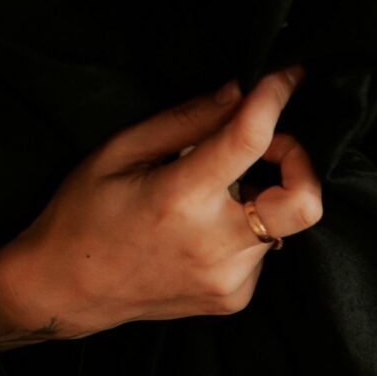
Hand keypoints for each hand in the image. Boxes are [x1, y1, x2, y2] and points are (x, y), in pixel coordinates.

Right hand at [0, 69, 321, 347]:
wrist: (71, 290)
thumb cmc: (86, 214)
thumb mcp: (121, 151)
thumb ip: (187, 121)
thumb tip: (238, 94)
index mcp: (181, 198)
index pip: (250, 140)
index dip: (275, 99)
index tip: (287, 78)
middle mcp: (215, 244)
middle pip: (306, 204)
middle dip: (301, 165)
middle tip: (269, 147)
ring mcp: (230, 278)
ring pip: (279, 224)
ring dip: (259, 199)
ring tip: (208, 197)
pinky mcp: (235, 297)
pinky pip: (260, 252)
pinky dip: (243, 232)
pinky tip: (201, 233)